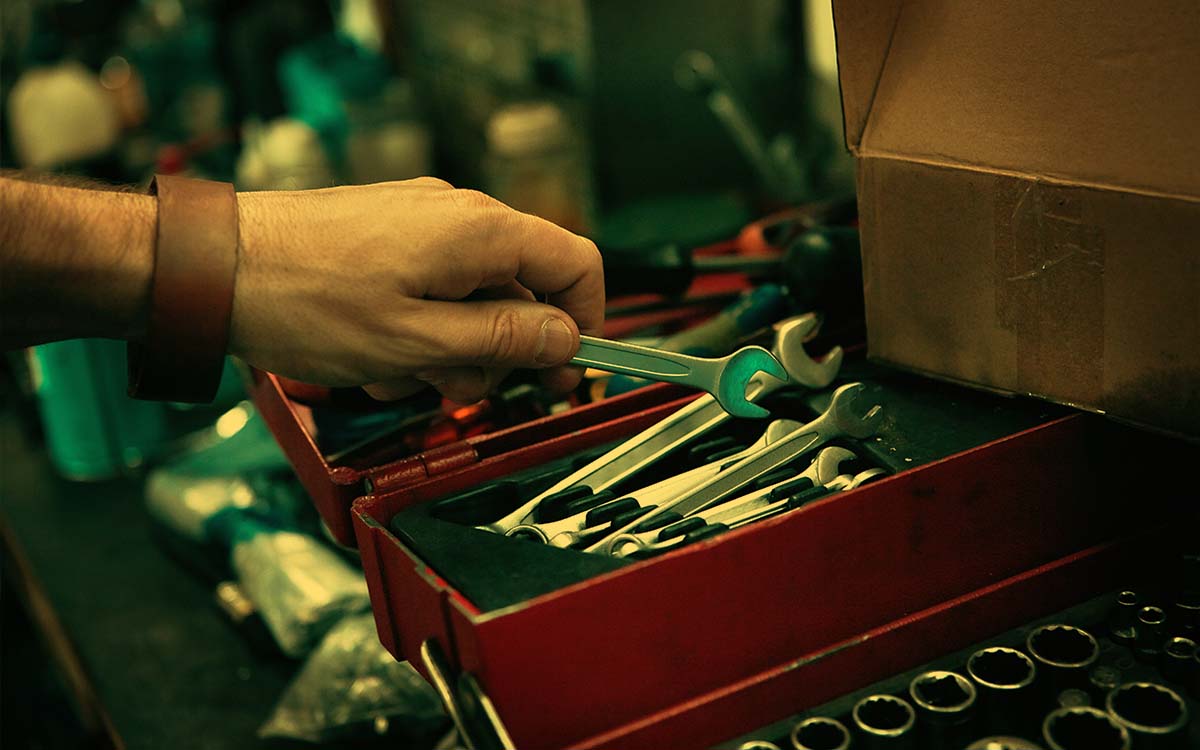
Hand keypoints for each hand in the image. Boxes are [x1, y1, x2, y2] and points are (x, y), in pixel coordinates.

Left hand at [231, 178, 603, 403]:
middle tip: (468, 390)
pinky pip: (434, 285)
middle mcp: (458, 214)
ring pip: (476, 294)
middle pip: (525, 286)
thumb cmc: (301, 300)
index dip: (585, 323)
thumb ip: (502, 339)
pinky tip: (381, 357)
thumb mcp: (417, 341)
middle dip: (503, 349)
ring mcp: (421, 220)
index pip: (577, 263)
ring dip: (453, 348)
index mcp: (479, 231)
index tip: (568, 371)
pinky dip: (422, 328)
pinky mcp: (390, 233)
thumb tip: (565, 340)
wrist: (212, 266)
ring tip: (403, 376)